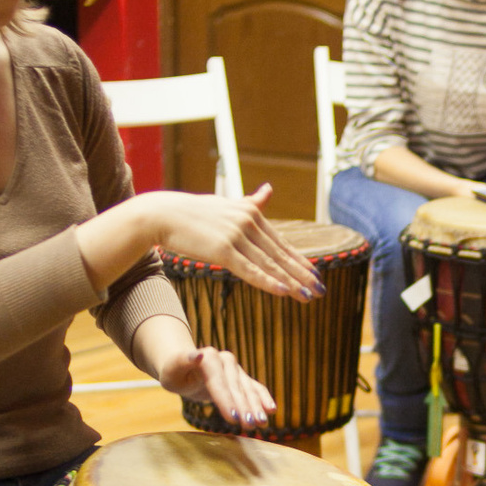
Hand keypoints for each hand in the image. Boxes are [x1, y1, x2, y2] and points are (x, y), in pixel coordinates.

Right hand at [135, 185, 321, 299]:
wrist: (163, 214)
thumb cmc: (193, 213)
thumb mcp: (227, 205)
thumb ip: (251, 202)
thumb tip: (269, 190)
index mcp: (251, 213)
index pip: (280, 242)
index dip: (299, 260)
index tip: (316, 273)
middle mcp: (248, 222)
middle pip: (280, 255)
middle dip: (302, 274)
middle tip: (321, 289)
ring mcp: (236, 235)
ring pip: (269, 264)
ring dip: (292, 282)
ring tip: (309, 296)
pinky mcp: (222, 250)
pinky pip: (250, 270)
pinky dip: (268, 282)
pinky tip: (284, 292)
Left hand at [158, 344, 277, 424]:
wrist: (185, 369)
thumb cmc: (175, 373)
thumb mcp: (172, 369)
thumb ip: (183, 360)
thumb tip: (198, 354)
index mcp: (209, 357)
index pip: (218, 381)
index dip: (226, 400)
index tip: (232, 418)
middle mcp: (225, 360)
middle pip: (235, 387)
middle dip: (243, 407)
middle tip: (249, 425)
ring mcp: (235, 369)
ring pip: (247, 389)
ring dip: (255, 407)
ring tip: (261, 423)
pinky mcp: (241, 378)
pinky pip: (255, 388)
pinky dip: (263, 399)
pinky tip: (271, 410)